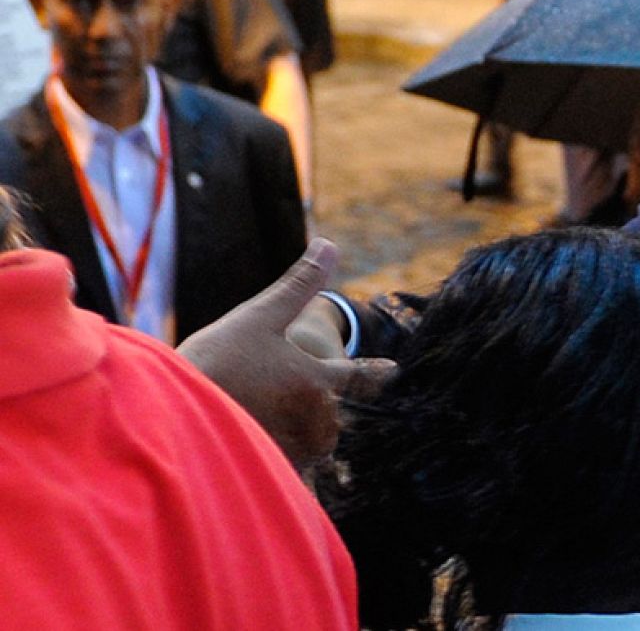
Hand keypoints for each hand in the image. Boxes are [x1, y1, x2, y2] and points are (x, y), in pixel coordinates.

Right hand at [177, 238, 396, 467]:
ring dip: (310, 431)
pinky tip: (271, 451)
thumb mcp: (260, 317)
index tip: (392, 370)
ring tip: (285, 422)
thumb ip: (299, 285)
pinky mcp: (274, 472)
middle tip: (314, 398)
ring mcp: (298, 449)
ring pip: (318, 440)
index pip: (361, 375)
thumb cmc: (215, 362)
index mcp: (320, 378)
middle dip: (331, 404)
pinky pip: (298, 469)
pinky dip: (293, 460)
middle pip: (339, 413)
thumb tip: (330, 245)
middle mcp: (318, 418)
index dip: (376, 372)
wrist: (168, 416)